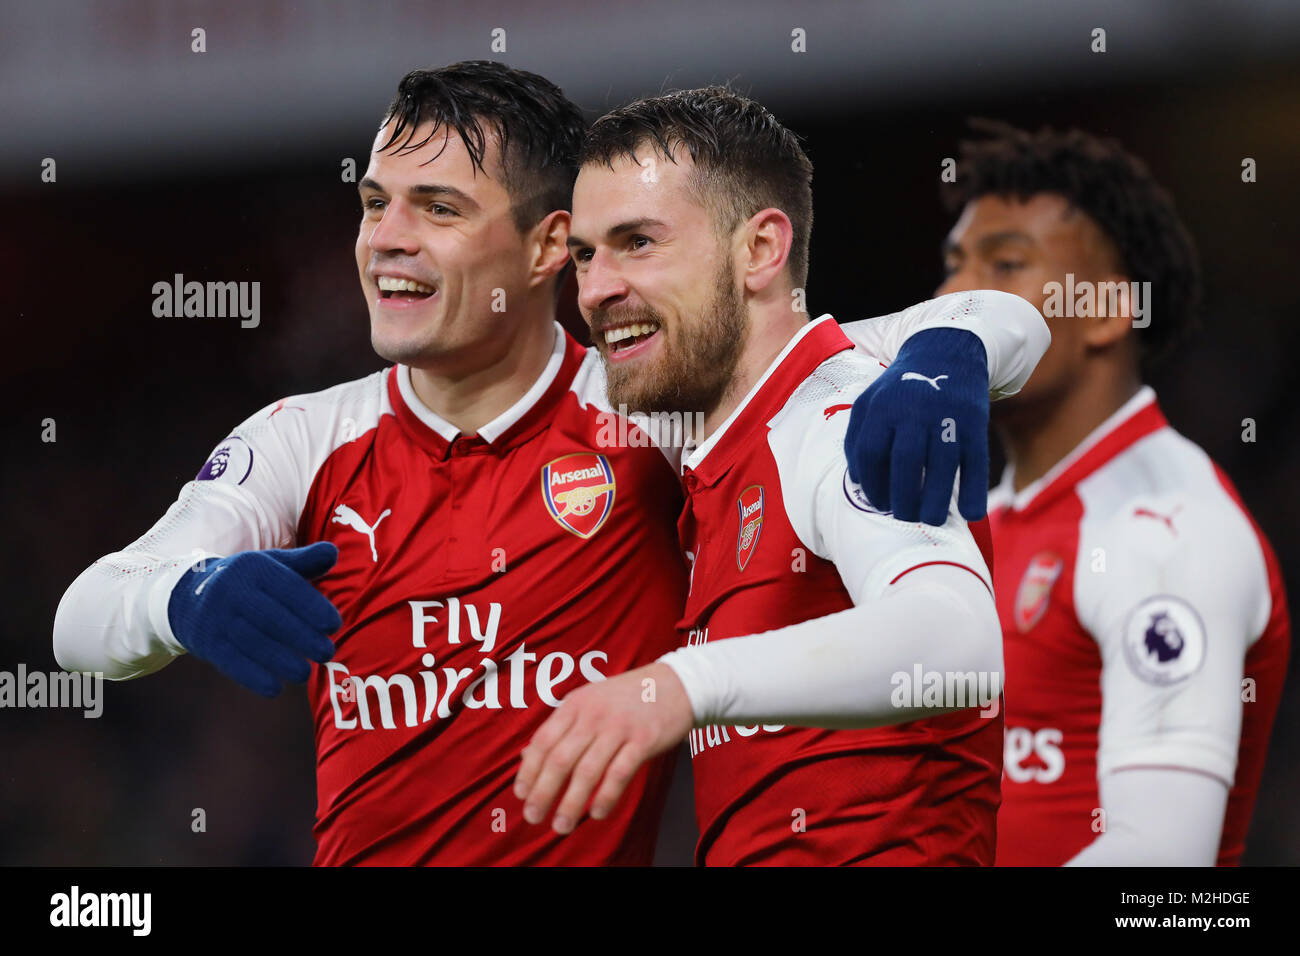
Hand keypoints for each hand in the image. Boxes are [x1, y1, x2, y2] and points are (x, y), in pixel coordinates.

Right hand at [167, 542, 341, 696]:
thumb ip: (304, 561)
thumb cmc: (247, 582)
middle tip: (327, 653)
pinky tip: (275, 689)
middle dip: (302, 637)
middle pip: (271, 617)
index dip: (313, 607)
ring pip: (252, 642)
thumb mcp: (272, 565)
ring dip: (281, 662)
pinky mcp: (206, 642)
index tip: (334, 625)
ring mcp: (216, 617)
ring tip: (305, 674)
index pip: (288, 587)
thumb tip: (333, 552)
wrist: (188, 595)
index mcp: (254, 567)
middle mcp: (233, 590)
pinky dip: (253, 677)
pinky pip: (230, 661)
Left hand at [514, 662, 693, 833]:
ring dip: (571, 802)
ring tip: (562, 826)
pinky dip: (606, 797)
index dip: (529, 770)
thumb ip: (560, 728)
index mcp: (575, 704)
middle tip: (533, 817)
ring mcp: (619, 727)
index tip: (521, 795)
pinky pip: (620, 773)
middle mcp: (593, 715)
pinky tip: (597, 814)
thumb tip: (525, 757)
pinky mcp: (644, 741)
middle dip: (543, 792)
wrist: (676, 684)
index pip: (543, 740)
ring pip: (587, 771)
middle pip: (560, 759)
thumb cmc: (626, 698)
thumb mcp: (588, 702)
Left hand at [844, 327, 989, 524]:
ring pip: (942, 465)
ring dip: (936, 500)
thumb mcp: (870, 402)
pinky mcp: (975, 423)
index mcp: (882, 407)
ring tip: (930, 520)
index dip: (872, 484)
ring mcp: (947, 416)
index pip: (871, 452)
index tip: (879, 504)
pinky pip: (976, 462)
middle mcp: (914, 411)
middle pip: (906, 462)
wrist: (947, 352)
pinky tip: (969, 513)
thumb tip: (858, 482)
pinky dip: (974, 490)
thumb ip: (857, 439)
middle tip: (904, 516)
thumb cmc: (901, 389)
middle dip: (903, 497)